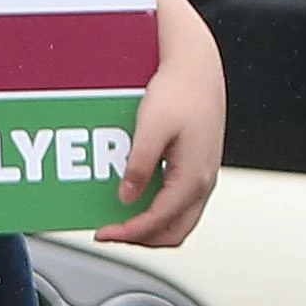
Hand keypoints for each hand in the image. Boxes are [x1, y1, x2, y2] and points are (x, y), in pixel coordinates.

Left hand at [103, 0, 223, 247]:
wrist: (199, 66)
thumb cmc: (178, 90)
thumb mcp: (152, 126)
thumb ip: (140, 165)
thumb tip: (126, 199)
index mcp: (194, 177)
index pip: (159, 221)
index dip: (128, 233)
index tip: (101, 233)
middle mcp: (204, 183)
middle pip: (173, 232)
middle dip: (140, 238)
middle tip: (109, 232)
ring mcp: (205, 176)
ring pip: (180, 220)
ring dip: (150, 228)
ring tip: (120, 221)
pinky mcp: (200, 166)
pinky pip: (181, 203)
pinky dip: (159, 211)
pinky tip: (137, 199)